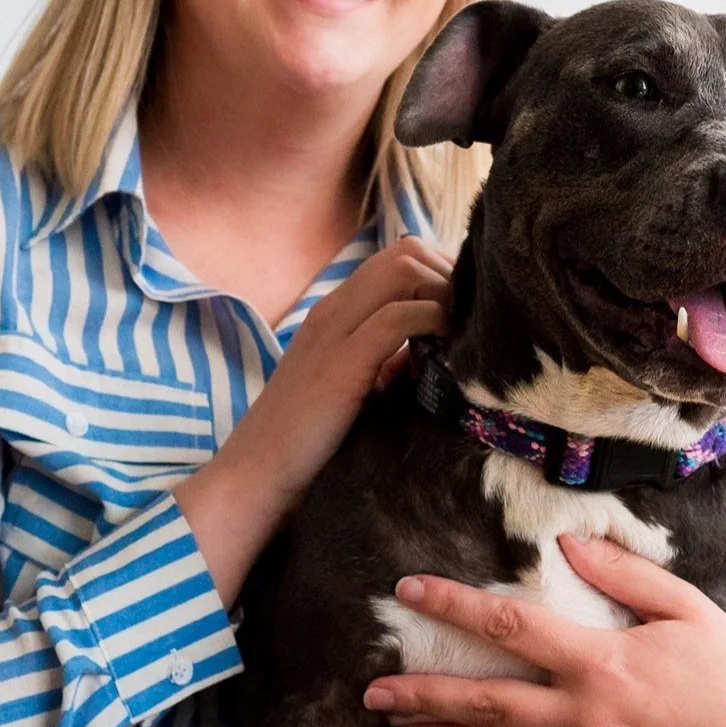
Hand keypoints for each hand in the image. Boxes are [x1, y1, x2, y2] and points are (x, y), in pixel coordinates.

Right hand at [212, 235, 451, 513]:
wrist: (255, 475)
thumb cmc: (306, 440)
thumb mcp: (353, 386)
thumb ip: (388, 362)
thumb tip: (436, 351)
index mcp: (336, 311)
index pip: (398, 257)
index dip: (441, 274)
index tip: (464, 313)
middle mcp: (334, 308)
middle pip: (405, 251)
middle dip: (449, 275)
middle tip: (470, 321)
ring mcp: (334, 331)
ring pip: (403, 268)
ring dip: (444, 292)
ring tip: (460, 334)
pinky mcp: (341, 364)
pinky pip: (398, 317)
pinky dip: (433, 322)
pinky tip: (445, 351)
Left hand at [361, 533, 725, 726]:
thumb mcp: (685, 607)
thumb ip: (623, 573)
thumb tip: (566, 541)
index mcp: (602, 661)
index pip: (511, 626)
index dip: (455, 605)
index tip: (408, 590)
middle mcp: (588, 716)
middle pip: (489, 702)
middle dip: (424, 695)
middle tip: (371, 691)